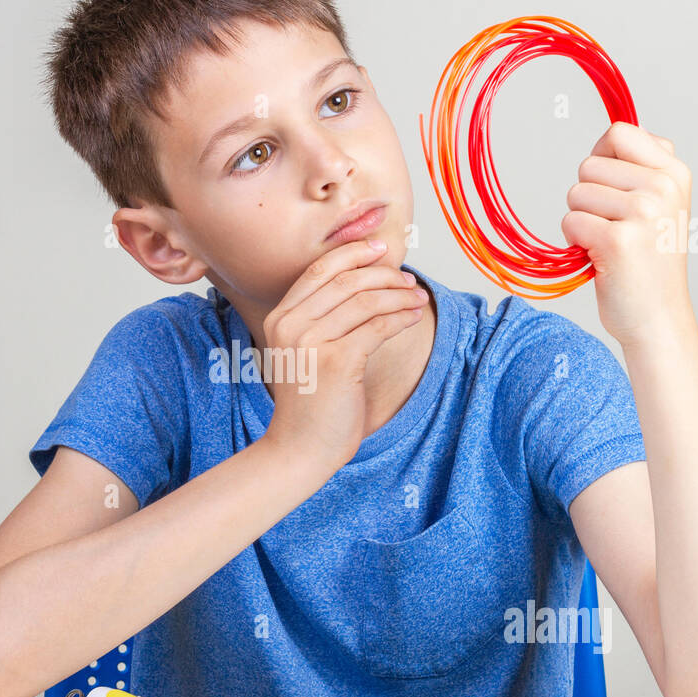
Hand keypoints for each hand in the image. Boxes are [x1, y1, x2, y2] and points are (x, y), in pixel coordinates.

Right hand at [260, 239, 426, 472]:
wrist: (300, 448)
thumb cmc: (311, 403)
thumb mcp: (305, 352)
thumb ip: (323, 320)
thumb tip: (366, 284)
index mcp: (280, 317)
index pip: (320, 270)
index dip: (354, 254)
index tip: (380, 248)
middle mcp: (291, 325)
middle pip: (346, 281)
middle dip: (384, 274)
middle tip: (408, 280)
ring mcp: (311, 343)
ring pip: (366, 301)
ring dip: (399, 296)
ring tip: (417, 298)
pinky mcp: (337, 362)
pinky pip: (378, 327)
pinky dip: (401, 318)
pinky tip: (413, 317)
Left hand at [561, 121, 694, 346]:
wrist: (658, 317)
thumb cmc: (649, 261)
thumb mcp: (662, 203)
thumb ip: (641, 167)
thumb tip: (612, 133)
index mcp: (675, 172)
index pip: (618, 132)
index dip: (601, 156)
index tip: (611, 187)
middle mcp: (663, 187)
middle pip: (589, 164)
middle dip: (587, 196)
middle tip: (612, 226)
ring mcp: (643, 212)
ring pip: (576, 193)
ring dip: (581, 220)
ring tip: (608, 243)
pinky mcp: (617, 240)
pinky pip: (569, 222)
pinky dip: (575, 242)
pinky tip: (599, 258)